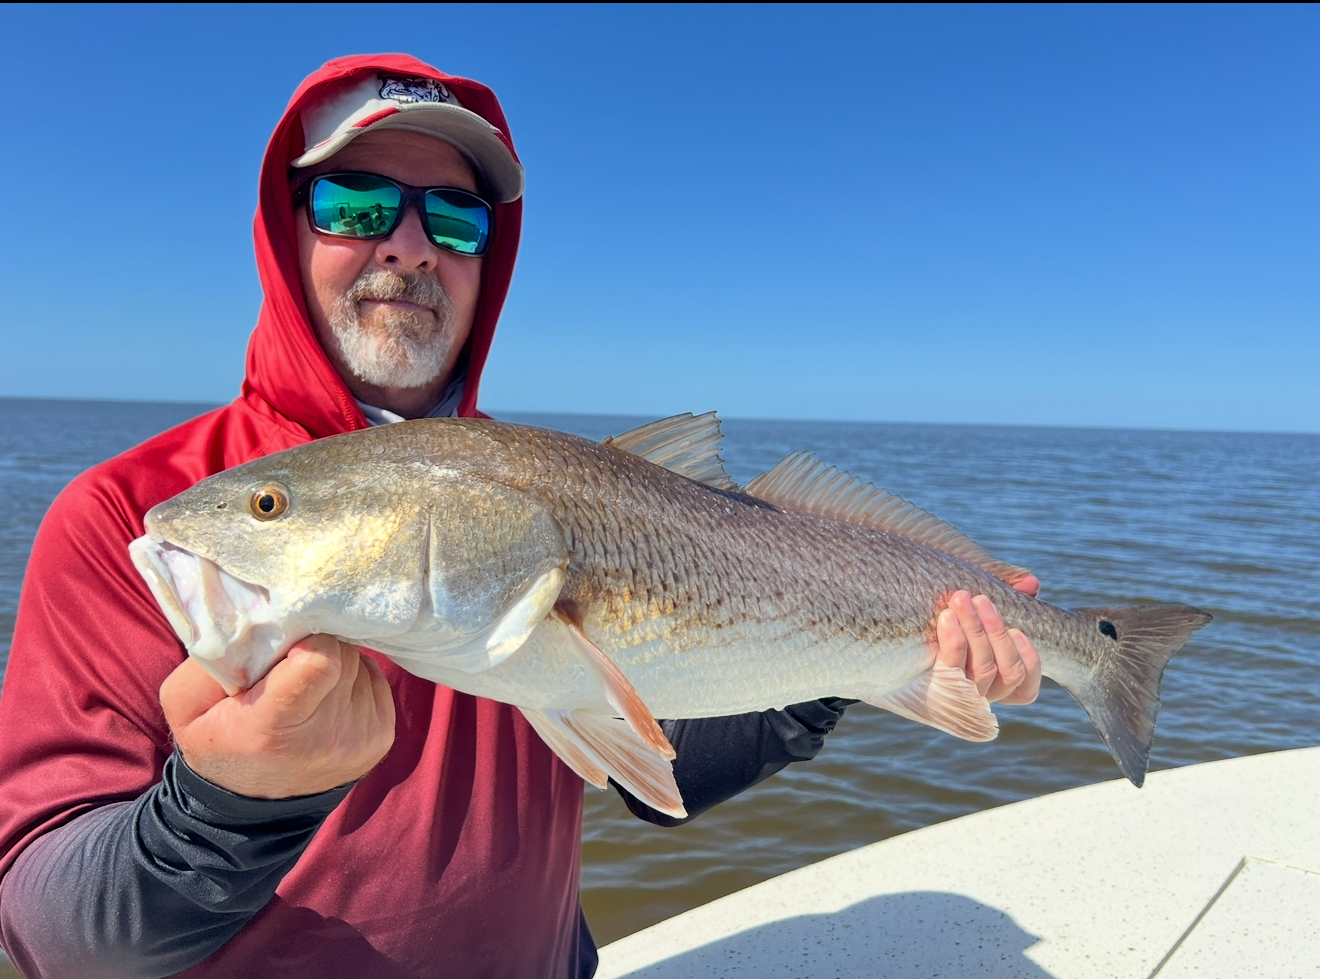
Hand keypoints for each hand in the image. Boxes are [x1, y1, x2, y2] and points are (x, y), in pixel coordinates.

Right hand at [160, 635, 395, 798]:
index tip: (287, 645)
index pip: (320, 659)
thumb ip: (216, 652)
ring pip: (359, 661)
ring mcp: (360, 739)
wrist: (255, 800)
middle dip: (316, 645)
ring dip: (335, 662)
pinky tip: (327, 697)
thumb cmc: (218, 739)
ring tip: (306, 686)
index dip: (305, 639)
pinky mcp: (382, 737)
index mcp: (275, 726)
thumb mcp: (186, 701)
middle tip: (289, 665)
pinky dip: (352, 678)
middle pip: (340, 652)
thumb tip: (265, 613)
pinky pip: (375, 677)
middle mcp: (327, 737)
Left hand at [935, 587, 1041, 704]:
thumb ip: (1000, 594)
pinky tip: (947, 617)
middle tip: (979, 598)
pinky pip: (952, 669)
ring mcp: (955, 697)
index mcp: (991, 683)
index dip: (1030, 662)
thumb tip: (1032, 584)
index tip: (1020, 631)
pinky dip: (955, 640)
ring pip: (984, 671)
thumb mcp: (967, 604)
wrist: (875, 632)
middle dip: (998, 632)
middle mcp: (977, 696)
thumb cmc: (930, 615)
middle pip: (1009, 673)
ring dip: (977, 630)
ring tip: (960, 599)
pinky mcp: (930, 690)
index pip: (1025, 688)